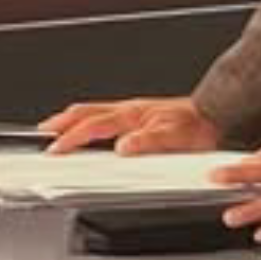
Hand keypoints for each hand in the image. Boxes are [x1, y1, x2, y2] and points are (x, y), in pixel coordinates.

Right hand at [37, 96, 218, 155]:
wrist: (216, 113)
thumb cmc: (198, 126)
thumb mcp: (175, 137)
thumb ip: (149, 142)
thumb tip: (123, 147)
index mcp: (133, 114)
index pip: (93, 125)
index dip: (71, 138)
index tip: (53, 150)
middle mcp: (130, 110)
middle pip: (87, 112)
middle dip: (62, 122)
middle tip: (43, 133)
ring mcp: (134, 111)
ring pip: (95, 111)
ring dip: (73, 119)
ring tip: (57, 128)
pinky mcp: (140, 115)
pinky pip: (106, 115)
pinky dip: (90, 121)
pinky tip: (91, 130)